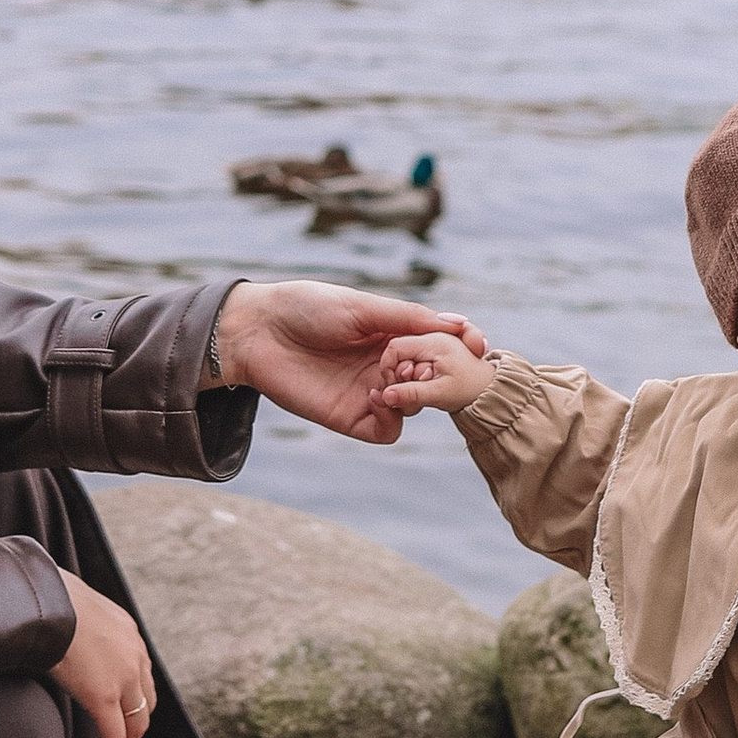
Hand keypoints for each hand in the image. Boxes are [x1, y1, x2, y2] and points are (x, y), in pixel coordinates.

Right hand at [53, 570, 155, 737]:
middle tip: (129, 735)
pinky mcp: (105, 697)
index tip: (128, 706)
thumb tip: (62, 622)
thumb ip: (82, 623)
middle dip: (139, 719)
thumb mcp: (78, 608)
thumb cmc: (51, 600)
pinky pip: (115, 733)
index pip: (140, 671)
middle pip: (146, 698)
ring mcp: (123, 677)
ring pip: (137, 718)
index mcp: (127, 632)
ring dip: (131, 737)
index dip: (136, 693)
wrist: (47, 603)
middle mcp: (134, 655)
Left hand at [213, 281, 489, 447]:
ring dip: (415, 399)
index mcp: (393, 333)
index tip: (479, 345)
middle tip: (428, 367)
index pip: (439, 346)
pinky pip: (388, 431)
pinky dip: (392, 418)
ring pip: (415, 408)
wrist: (257, 332)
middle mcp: (386, 365)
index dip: (461, 347)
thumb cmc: (308, 307)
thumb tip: (459, 322)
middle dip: (440, 377)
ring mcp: (370, 392)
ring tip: (396, 380)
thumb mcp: (363, 307)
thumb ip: (409, 318)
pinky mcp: (350, 417)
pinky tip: (376, 398)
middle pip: (432, 381)